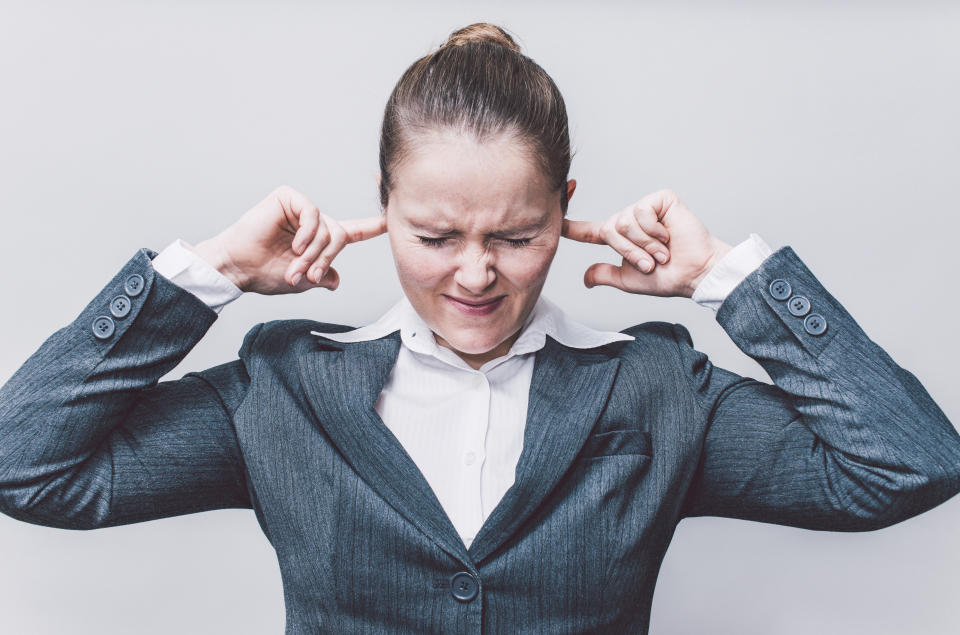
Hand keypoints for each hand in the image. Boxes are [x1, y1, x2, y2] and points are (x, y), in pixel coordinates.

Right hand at [192, 185, 386, 294]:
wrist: (239, 268)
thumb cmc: (265, 274)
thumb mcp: (302, 281)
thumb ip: (323, 277)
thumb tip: (336, 280)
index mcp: (318, 240)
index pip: (352, 232)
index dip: (372, 227)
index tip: (391, 219)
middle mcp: (312, 222)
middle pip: (339, 236)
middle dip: (326, 258)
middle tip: (308, 274)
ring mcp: (300, 209)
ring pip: (327, 228)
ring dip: (314, 252)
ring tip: (295, 264)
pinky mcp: (288, 199)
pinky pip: (313, 215)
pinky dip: (307, 233)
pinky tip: (294, 244)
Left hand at [561, 189, 731, 297]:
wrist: (694, 273)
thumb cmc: (666, 278)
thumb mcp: (627, 279)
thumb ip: (605, 274)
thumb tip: (585, 278)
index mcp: (619, 238)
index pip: (588, 232)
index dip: (570, 227)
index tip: (554, 218)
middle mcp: (629, 220)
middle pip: (609, 231)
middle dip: (630, 252)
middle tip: (652, 262)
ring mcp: (644, 208)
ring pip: (625, 222)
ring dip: (645, 244)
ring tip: (662, 251)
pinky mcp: (660, 199)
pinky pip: (641, 212)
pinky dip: (654, 230)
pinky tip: (668, 234)